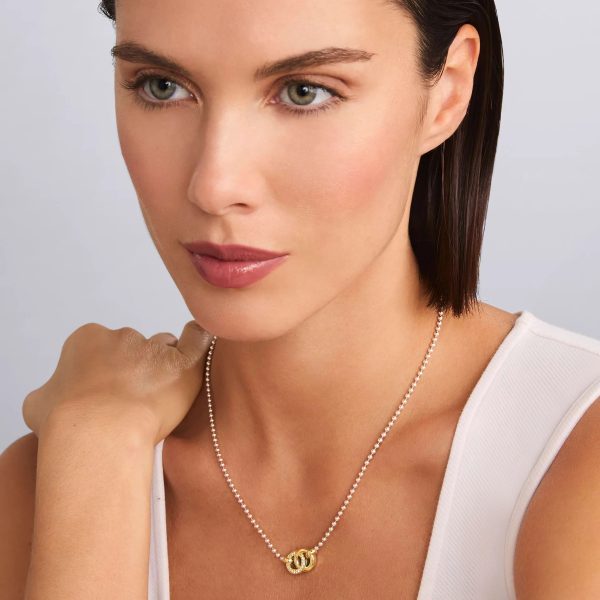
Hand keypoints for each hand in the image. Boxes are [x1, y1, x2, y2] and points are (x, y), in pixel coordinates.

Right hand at [22, 320, 212, 443]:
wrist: (99, 432)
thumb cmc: (66, 423)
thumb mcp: (38, 405)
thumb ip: (51, 394)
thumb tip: (53, 398)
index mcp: (87, 340)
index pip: (104, 348)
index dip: (108, 373)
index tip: (109, 396)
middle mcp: (122, 337)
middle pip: (136, 348)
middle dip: (137, 370)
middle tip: (135, 403)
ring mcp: (154, 347)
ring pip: (165, 351)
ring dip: (165, 368)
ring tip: (161, 398)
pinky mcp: (184, 362)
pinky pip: (198, 339)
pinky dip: (199, 340)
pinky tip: (199, 342)